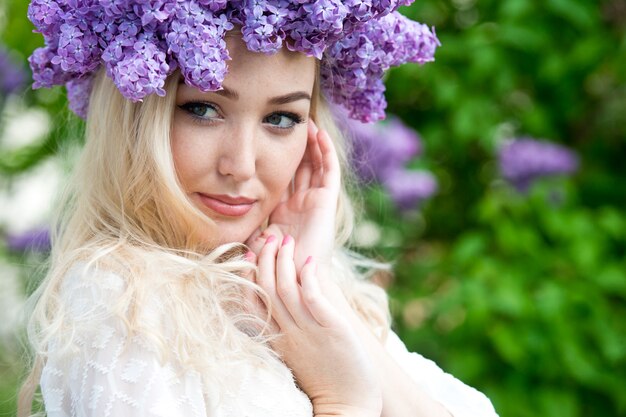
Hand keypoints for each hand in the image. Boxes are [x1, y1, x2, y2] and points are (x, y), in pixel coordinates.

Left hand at [246, 120, 339, 270]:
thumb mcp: (255, 239)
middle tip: (295, 124)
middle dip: (300, 146)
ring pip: (317, 165)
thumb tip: (225, 215)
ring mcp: (316, 201)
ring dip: (314, 144)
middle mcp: (301, 203)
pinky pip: (330, 172)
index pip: (284, 177)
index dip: (281, 158)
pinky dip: (326, 152)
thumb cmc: (274, 264)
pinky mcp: (327, 201)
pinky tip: (320, 135)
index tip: (272, 138)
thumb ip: (246, 225)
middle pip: (302, 167)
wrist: (294, 278)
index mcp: (285, 211)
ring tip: (309, 123)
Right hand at [255, 235, 381, 416]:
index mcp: (277, 339)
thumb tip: (289, 305)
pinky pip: (313, 299)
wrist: (348, 408)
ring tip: (286, 240)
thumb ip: (290, 330)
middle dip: (265, 260)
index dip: (248, 276)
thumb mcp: (299, 354)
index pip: (252, 302)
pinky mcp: (332, 329)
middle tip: (269, 238)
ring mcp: (309, 331)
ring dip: (284, 261)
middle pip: (267, 289)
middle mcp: (288, 333)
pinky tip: (309, 261)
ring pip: (286, 289)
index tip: (247, 254)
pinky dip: (309, 278)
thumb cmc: (326, 380)